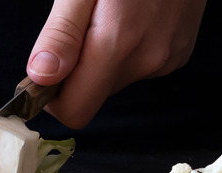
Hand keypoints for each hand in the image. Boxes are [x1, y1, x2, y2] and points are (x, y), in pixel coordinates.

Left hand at [26, 0, 205, 128]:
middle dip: (76, 71)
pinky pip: (139, 65)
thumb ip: (62, 33)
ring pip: (114, 80)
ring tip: (108, 13)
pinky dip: (125, 50)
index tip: (42, 74)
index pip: (76, 110)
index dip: (51, 99)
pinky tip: (131, 15)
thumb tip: (40, 77)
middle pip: (93, 95)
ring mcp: (168, 58)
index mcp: (119, 43)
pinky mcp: (180, 51)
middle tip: (76, 25)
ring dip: (101, 58)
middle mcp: (148, 59)